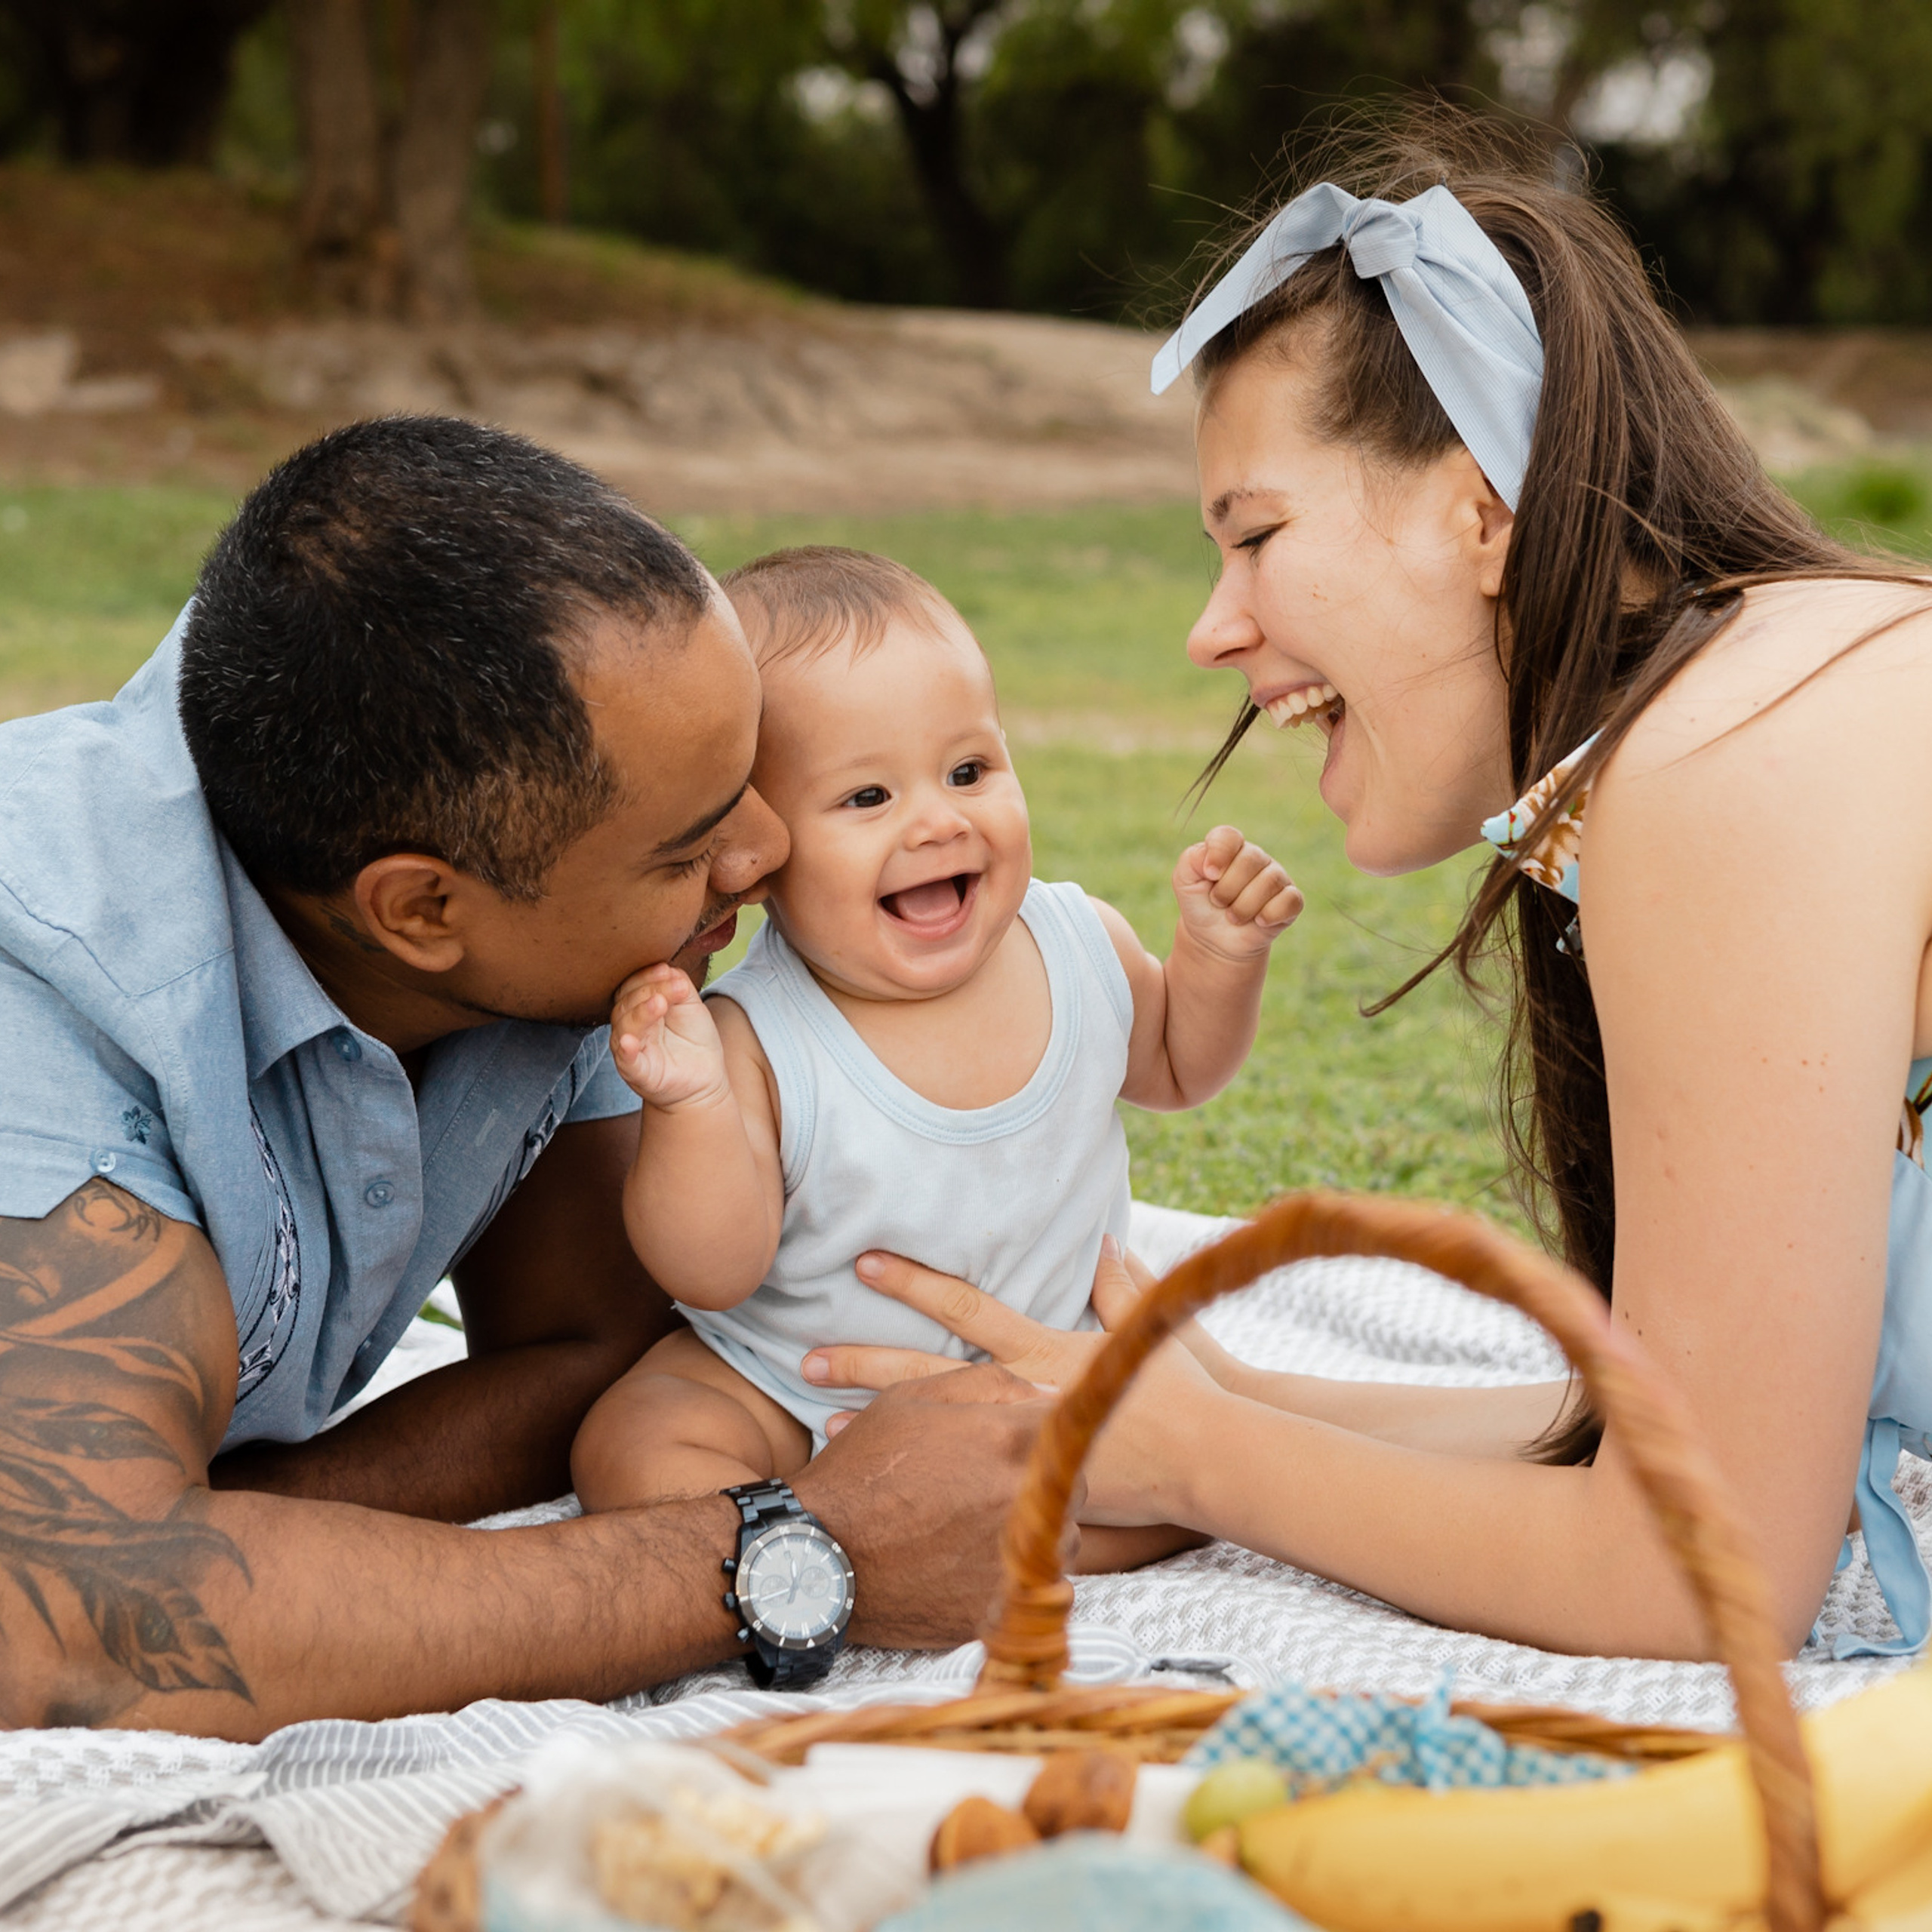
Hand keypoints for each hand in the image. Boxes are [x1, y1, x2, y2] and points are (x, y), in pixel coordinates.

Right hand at [610, 965, 728, 1110]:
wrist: (705, 1078)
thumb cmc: (694, 1040)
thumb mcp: (691, 1006)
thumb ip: (679, 986)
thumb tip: (668, 969)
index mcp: (640, 1008)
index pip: (633, 986)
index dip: (646, 976)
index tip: (665, 970)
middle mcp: (631, 1027)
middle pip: (627, 1004)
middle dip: (647, 991)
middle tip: (671, 986)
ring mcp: (632, 1050)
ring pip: (625, 1028)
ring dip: (640, 1013)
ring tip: (659, 1003)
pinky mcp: (638, 1073)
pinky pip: (627, 1062)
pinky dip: (626, 1051)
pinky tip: (629, 1042)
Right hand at [789, 1363, 1065, 1648]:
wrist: (816, 1554)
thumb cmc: (863, 1469)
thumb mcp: (911, 1399)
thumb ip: (990, 1383)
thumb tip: (1052, 1390)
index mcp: (1007, 1436)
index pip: (1065, 1424)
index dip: (1033, 1433)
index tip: (1003, 1445)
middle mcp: (1023, 1495)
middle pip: (1073, 1481)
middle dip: (1040, 1481)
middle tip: (983, 1488)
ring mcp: (1016, 1556)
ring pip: (1064, 1537)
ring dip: (1035, 1530)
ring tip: (971, 1528)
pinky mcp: (1003, 1606)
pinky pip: (1038, 1585)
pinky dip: (1014, 1575)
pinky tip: (968, 1564)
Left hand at [804, 1238, 1223, 1526]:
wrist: (1213, 1459)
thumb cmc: (1188, 1388)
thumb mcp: (1150, 1325)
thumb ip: (1120, 1283)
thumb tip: (1100, 1239)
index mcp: (1045, 1347)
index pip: (965, 1307)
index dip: (912, 1282)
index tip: (865, 1262)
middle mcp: (1022, 1392)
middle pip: (926, 1371)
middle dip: (864, 1360)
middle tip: (805, 1355)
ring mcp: (1019, 1442)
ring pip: (933, 1427)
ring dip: (875, 1418)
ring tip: (818, 1413)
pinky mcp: (1029, 1485)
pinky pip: (956, 1477)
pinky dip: (915, 1467)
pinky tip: (876, 1469)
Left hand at [1173, 825, 1301, 960]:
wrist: (1213, 939)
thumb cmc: (1200, 903)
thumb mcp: (1185, 880)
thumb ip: (1192, 860)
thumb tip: (1213, 861)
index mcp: (1230, 847)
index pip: (1229, 836)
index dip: (1219, 853)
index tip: (1209, 875)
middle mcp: (1256, 858)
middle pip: (1250, 859)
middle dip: (1227, 889)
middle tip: (1218, 902)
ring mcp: (1276, 877)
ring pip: (1270, 881)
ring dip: (1244, 906)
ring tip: (1233, 917)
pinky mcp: (1291, 900)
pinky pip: (1290, 900)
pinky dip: (1270, 914)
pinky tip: (1258, 922)